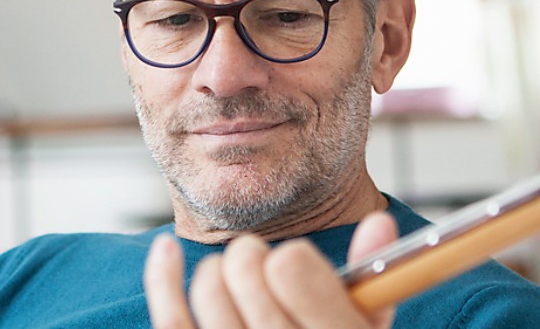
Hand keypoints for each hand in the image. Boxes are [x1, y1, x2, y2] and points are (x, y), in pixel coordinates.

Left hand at [144, 212, 398, 327]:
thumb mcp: (367, 326)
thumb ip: (372, 279)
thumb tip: (377, 222)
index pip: (292, 272)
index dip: (291, 258)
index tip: (291, 260)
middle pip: (246, 271)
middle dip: (249, 254)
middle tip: (257, 259)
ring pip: (209, 289)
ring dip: (217, 269)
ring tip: (233, 275)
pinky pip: (171, 317)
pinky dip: (163, 276)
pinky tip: (167, 249)